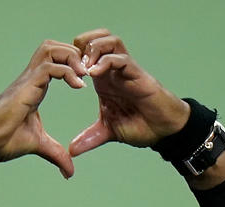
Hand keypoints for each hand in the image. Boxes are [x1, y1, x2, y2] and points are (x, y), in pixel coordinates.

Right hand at [0, 41, 87, 178]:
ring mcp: (28, 80)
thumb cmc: (4, 140)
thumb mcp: (39, 145)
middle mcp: (32, 78)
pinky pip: (50, 67)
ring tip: (84, 75)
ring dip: (72, 57)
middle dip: (75, 54)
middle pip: (54, 47)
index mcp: (36, 87)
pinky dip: (68, 71)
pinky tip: (78, 86)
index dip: (73, 64)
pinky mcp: (26, 86)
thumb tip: (69, 173)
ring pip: (52, 49)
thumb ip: (56, 154)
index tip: (87, 81)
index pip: (56, 61)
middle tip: (88, 73)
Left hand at [68, 30, 190, 156]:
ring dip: (93, 49)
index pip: (86, 53)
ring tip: (84, 67)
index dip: (71, 57)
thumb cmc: (140, 125)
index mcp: (104, 80)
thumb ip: (89, 138)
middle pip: (96, 38)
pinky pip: (121, 58)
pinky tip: (94, 73)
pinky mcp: (138, 74)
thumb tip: (72, 150)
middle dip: (80, 45)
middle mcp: (114, 70)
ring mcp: (126, 70)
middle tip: (71, 64)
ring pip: (109, 41)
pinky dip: (106, 61)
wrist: (163, 131)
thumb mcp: (108, 132)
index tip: (61, 72)